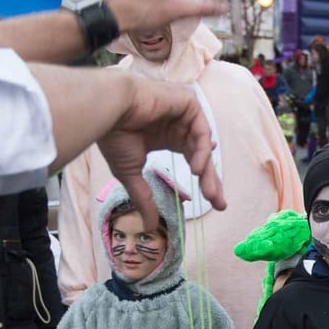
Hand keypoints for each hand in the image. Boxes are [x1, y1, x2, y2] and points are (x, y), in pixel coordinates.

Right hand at [97, 75, 225, 229]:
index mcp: (168, 136)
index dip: (204, 181)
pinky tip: (196, 168)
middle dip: (211, 180)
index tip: (214, 203)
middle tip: (220, 204)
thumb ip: (144, 198)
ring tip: (208, 192)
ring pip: (204, 144)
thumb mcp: (131, 173)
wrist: (108, 110)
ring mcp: (185, 112)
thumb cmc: (114, 135)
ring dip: (207, 170)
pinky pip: (201, 129)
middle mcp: (179, 124)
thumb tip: (149, 227)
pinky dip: (202, 149)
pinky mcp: (188, 101)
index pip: (193, 159)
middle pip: (202, 155)